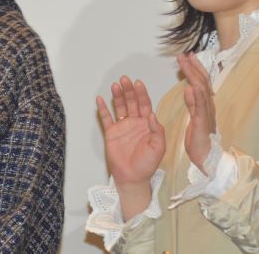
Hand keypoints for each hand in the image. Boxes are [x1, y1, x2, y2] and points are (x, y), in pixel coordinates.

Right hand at [96, 76, 164, 219]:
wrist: (132, 178)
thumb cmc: (147, 164)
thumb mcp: (158, 148)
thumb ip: (157, 131)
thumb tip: (152, 115)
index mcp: (147, 124)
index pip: (145, 104)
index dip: (142, 93)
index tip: (138, 83)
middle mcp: (134, 122)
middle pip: (131, 102)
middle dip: (128, 90)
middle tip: (125, 80)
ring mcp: (122, 126)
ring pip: (119, 107)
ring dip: (117, 96)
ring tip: (115, 86)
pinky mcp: (111, 133)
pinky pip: (106, 118)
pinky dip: (103, 109)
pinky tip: (100, 100)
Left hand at [177, 53, 215, 174]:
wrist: (207, 157)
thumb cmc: (200, 140)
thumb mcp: (194, 117)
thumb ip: (193, 103)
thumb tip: (189, 88)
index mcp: (205, 104)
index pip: (201, 82)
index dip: (195, 68)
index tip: (188, 57)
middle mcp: (208, 106)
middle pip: (202, 81)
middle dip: (194, 66)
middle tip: (185, 54)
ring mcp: (207, 113)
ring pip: (202, 90)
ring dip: (193, 75)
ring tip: (186, 63)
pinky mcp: (203, 123)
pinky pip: (200, 108)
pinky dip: (196, 96)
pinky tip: (191, 87)